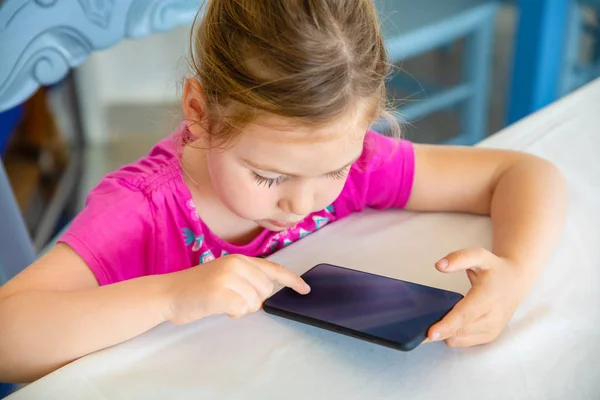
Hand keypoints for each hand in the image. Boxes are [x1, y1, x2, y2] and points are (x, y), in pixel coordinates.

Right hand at [164, 255, 309, 323]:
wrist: (168, 293)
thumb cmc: (197, 287)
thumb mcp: (225, 274)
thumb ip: (246, 278)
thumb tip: (266, 291)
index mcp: (239, 259)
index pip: (273, 269)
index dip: (291, 280)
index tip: (305, 289)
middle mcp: (236, 264)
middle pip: (265, 291)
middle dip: (253, 300)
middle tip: (231, 297)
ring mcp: (228, 277)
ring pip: (255, 303)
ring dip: (241, 308)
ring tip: (221, 300)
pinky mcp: (220, 292)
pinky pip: (242, 309)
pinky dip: (232, 313)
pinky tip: (218, 307)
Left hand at [426, 248, 528, 346]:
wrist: (516, 283)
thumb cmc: (495, 269)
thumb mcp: (479, 256)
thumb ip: (459, 258)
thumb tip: (439, 266)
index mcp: (488, 296)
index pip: (465, 314)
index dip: (447, 325)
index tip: (430, 333)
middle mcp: (492, 317)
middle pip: (459, 330)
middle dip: (439, 330)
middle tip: (419, 326)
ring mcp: (492, 330)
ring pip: (458, 339)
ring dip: (445, 332)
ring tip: (439, 319)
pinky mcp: (489, 337)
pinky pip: (462, 342)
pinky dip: (453, 334)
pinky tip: (451, 322)